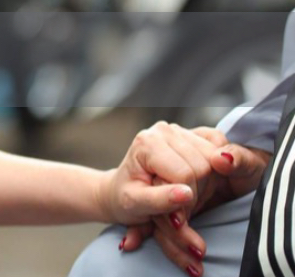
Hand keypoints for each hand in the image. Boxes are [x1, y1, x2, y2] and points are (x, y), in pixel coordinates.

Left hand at [114, 123, 270, 274]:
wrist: (121, 190)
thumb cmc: (126, 198)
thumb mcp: (135, 204)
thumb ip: (160, 200)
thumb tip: (186, 194)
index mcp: (147, 143)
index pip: (185, 174)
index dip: (184, 200)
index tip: (170, 210)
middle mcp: (165, 131)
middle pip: (203, 168)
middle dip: (194, 193)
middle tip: (176, 204)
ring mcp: (181, 131)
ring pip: (214, 165)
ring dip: (203, 187)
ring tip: (181, 194)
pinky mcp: (194, 137)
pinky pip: (220, 158)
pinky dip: (213, 178)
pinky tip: (193, 184)